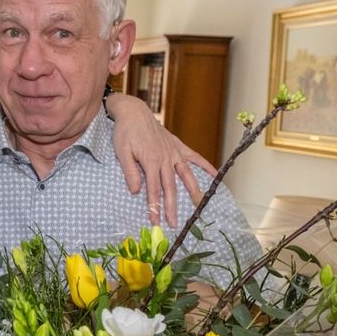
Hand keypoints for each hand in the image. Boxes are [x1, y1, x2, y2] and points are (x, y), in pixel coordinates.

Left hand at [107, 93, 217, 226]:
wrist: (134, 112)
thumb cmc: (125, 133)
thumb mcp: (122, 152)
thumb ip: (130, 172)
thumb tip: (135, 192)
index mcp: (151, 161)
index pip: (154, 190)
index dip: (154, 207)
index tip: (155, 221)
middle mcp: (166, 158)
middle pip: (170, 188)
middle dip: (172, 207)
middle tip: (174, 223)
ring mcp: (174, 152)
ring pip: (185, 175)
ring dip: (192, 191)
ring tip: (198, 205)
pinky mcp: (177, 146)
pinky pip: (194, 157)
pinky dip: (205, 165)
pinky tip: (215, 174)